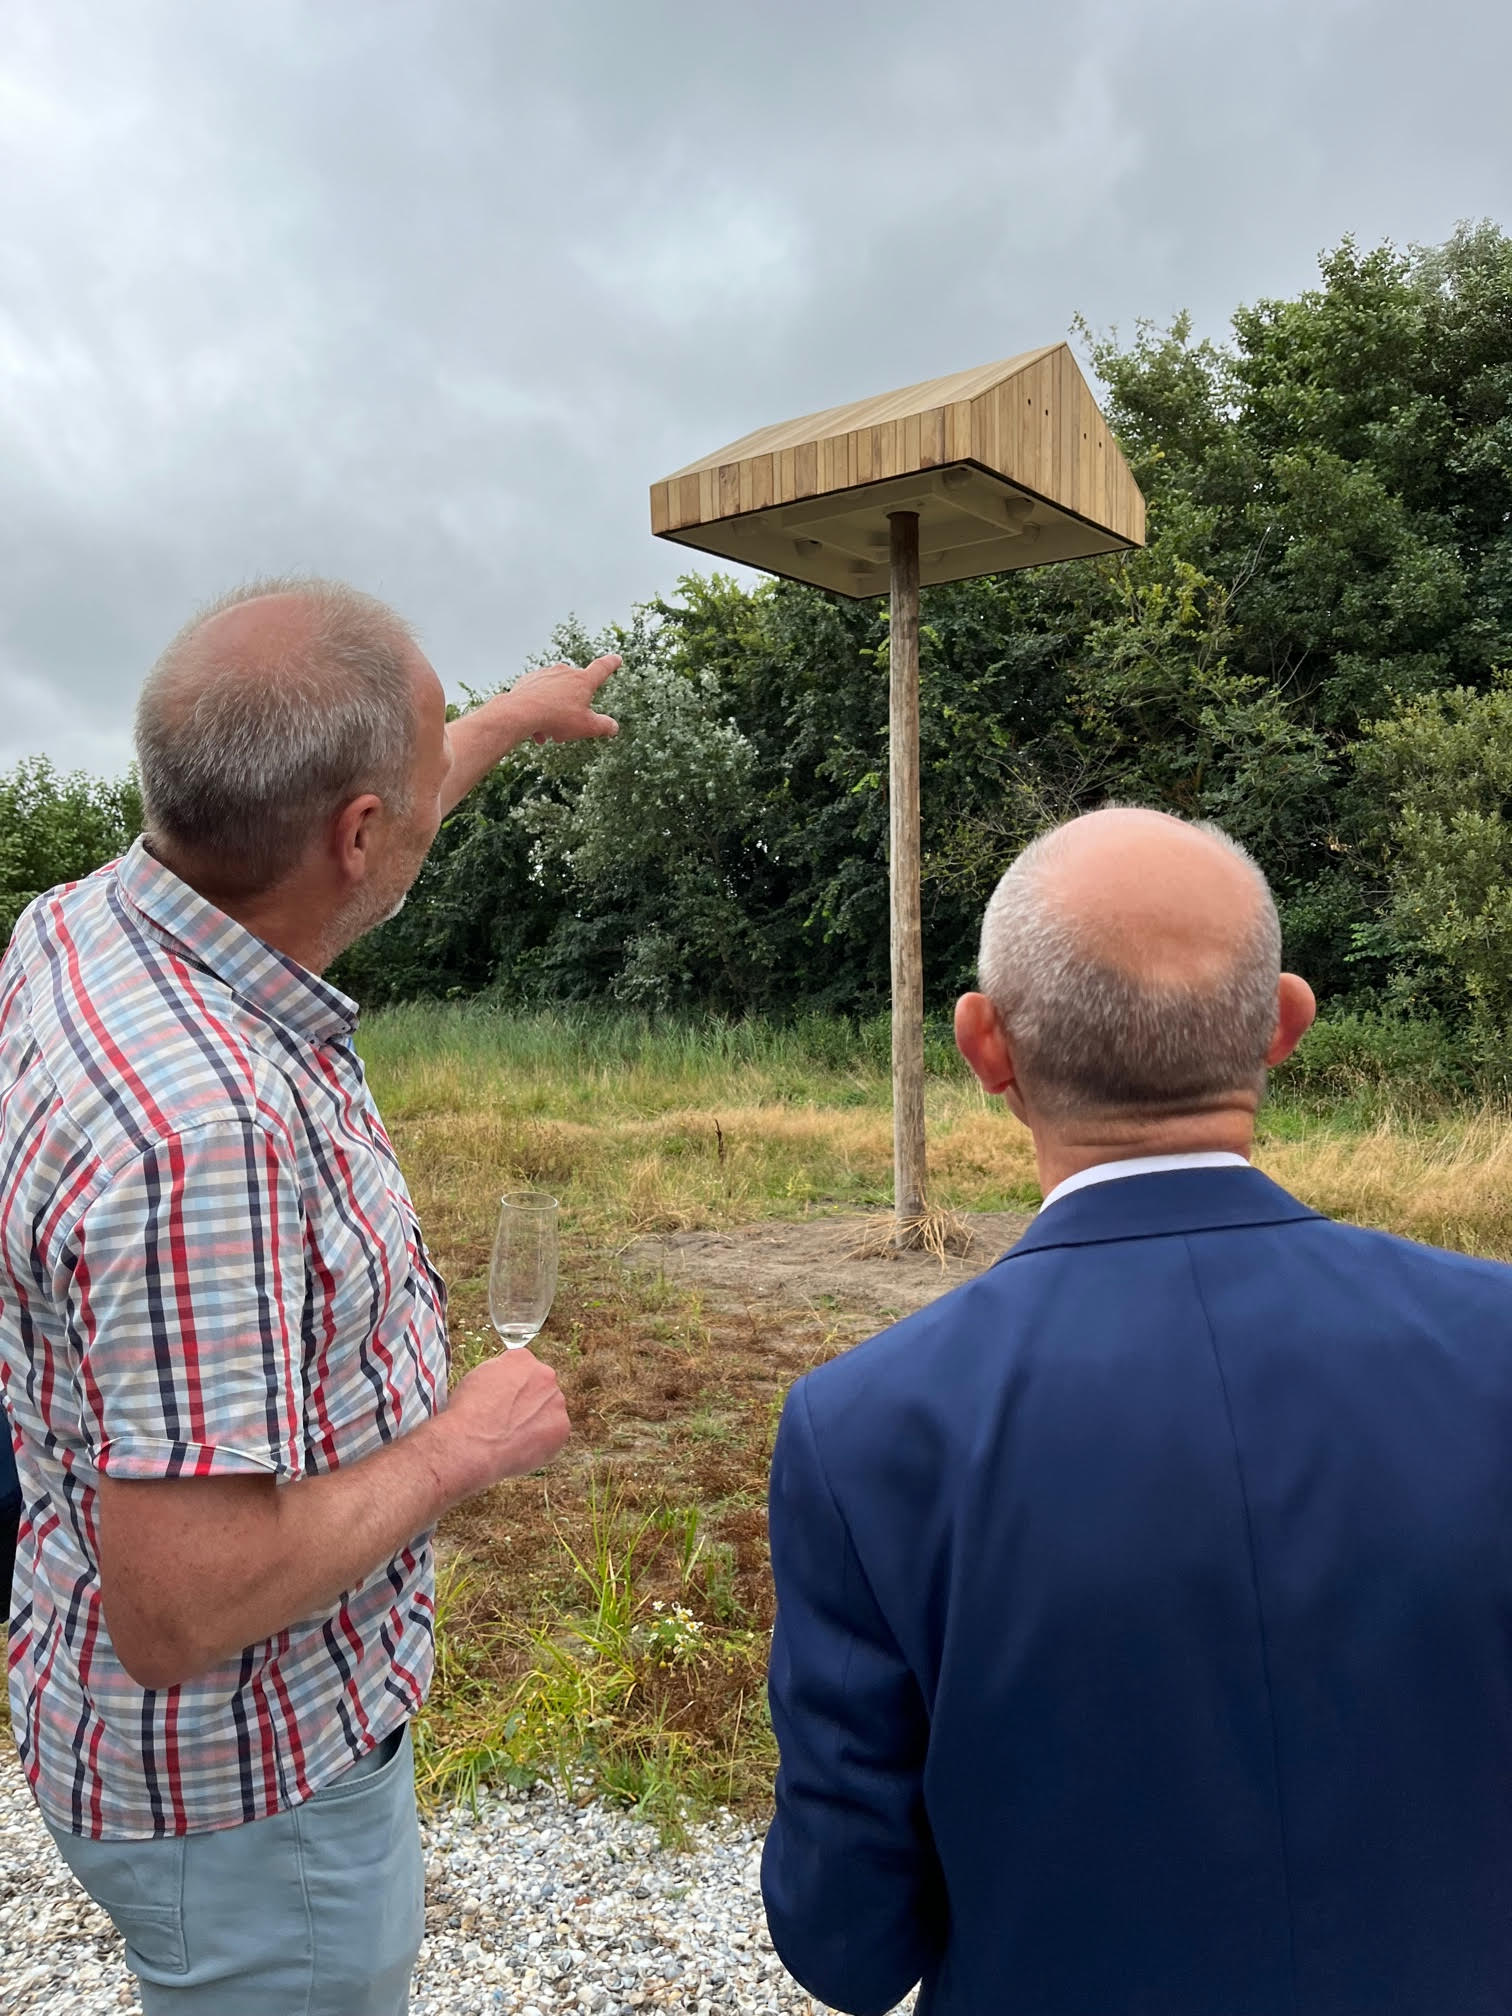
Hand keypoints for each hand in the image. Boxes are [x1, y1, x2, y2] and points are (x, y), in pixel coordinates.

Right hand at [439, 1348, 570, 1498]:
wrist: (471, 1445)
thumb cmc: (467, 1414)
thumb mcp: (476, 1377)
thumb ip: (500, 1373)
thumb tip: (507, 1381)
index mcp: (521, 1358)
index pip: (523, 1367)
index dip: (511, 1387)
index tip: (504, 1400)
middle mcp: (544, 1374)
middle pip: (541, 1387)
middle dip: (529, 1401)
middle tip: (509, 1420)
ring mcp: (555, 1401)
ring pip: (549, 1410)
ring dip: (536, 1420)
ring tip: (512, 1436)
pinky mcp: (561, 1427)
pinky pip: (554, 1434)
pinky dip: (541, 1441)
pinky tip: (521, 1447)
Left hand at [507, 654, 620, 744]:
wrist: (521, 713)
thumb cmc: (556, 717)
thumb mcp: (586, 727)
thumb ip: (603, 726)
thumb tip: (614, 727)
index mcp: (583, 680)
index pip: (602, 668)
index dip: (611, 664)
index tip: (616, 659)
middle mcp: (564, 672)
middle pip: (575, 689)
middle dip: (573, 707)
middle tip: (567, 726)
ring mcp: (545, 674)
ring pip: (555, 695)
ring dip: (555, 712)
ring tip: (548, 731)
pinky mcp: (528, 681)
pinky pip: (538, 696)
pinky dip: (539, 710)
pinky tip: (535, 728)